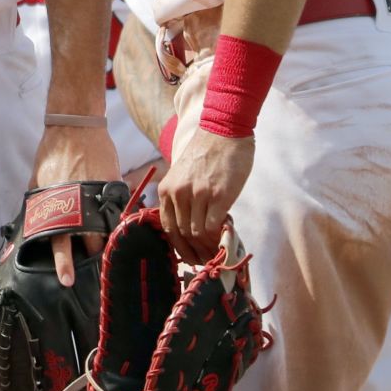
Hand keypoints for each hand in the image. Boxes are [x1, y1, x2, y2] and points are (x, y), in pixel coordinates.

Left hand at [30, 124, 120, 286]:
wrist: (74, 124)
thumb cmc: (53, 152)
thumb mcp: (37, 179)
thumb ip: (36, 203)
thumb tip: (28, 224)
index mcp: (56, 202)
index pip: (59, 240)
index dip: (64, 262)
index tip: (67, 281)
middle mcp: (77, 201)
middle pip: (89, 240)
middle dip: (92, 256)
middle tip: (94, 266)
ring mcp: (97, 193)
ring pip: (106, 228)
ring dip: (107, 240)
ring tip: (108, 248)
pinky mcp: (113, 184)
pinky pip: (118, 210)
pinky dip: (117, 219)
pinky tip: (118, 225)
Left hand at [158, 128, 253, 264]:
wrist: (223, 131)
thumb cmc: (206, 153)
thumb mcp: (183, 175)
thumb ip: (183, 198)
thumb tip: (190, 228)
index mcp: (166, 189)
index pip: (168, 228)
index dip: (179, 247)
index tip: (189, 257)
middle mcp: (178, 193)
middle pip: (182, 234)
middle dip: (194, 251)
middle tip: (205, 260)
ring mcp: (198, 195)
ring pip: (197, 233)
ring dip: (207, 247)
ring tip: (215, 252)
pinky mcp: (218, 196)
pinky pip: (213, 227)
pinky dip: (218, 237)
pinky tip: (224, 238)